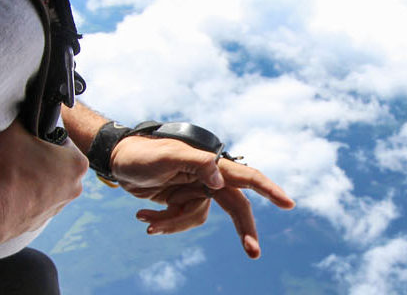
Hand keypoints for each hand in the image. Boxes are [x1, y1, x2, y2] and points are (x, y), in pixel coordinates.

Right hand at [0, 122, 88, 247]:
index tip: (24, 137)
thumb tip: (24, 115)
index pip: (60, 137)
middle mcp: (74, 188)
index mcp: (77, 163)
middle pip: (53, 162)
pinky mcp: (37, 224)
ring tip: (5, 174)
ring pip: (42, 183)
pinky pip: (30, 202)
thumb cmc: (5, 168)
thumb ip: (24, 117)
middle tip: (13, 154)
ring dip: (27, 177)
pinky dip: (19, 196)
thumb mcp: (13, 129)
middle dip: (35, 156)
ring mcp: (56, 209)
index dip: (40, 134)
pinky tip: (3, 191)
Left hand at [109, 137, 295, 257]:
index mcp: (211, 164)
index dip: (268, 190)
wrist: (118, 160)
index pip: (246, 177)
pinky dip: (162, 222)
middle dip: (244, 231)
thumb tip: (219, 180)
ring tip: (145, 219)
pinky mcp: (181, 201)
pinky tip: (142, 216)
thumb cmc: (141, 154)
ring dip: (172, 223)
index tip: (288, 204)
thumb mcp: (165, 156)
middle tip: (254, 253)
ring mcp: (196, 190)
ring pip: (198, 219)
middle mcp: (208, 178)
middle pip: (235, 207)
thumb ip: (196, 163)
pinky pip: (180, 221)